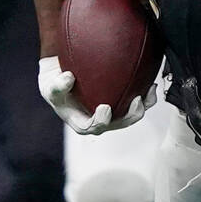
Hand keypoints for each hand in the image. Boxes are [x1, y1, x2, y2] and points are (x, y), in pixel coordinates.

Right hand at [38, 56, 152, 134]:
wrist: (63, 73)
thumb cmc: (55, 82)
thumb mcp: (48, 84)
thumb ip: (56, 85)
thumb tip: (68, 78)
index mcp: (82, 122)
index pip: (92, 127)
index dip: (100, 121)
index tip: (105, 108)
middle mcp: (100, 120)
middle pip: (118, 124)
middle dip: (130, 116)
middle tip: (136, 102)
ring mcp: (113, 112)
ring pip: (131, 114)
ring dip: (143, 106)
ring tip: (149, 92)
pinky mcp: (122, 102)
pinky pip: (136, 101)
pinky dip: (146, 95)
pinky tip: (151, 83)